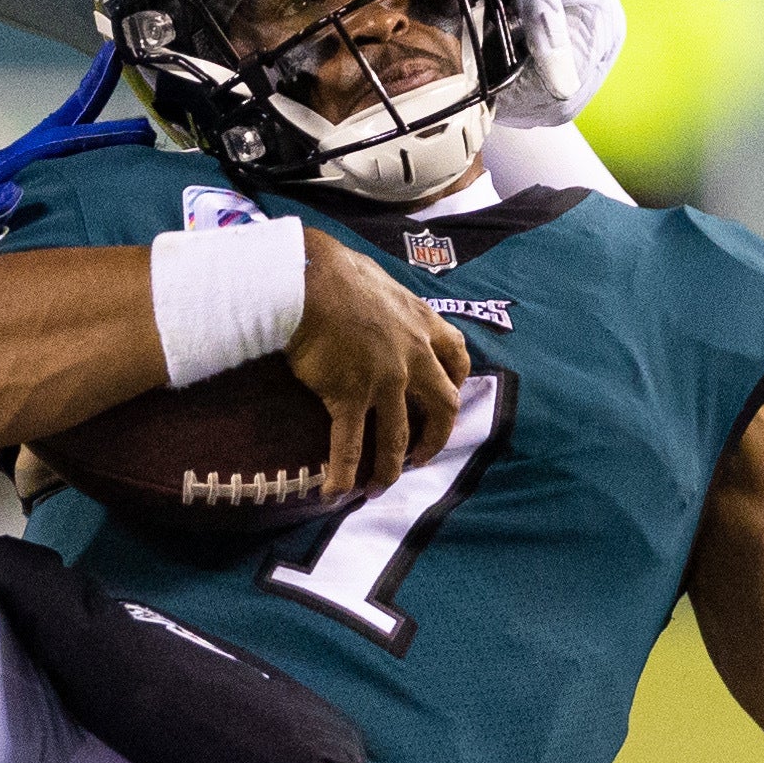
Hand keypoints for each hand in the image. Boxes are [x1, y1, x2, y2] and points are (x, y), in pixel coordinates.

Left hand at [0, 45, 150, 289]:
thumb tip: (11, 196)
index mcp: (0, 171)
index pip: (56, 130)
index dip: (88, 99)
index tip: (114, 61)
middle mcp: (11, 175)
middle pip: (71, 143)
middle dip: (109, 133)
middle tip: (151, 127)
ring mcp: (8, 191)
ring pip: (66, 169)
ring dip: (98, 161)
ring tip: (136, 159)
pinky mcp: (4, 214)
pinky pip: (54, 200)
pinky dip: (79, 193)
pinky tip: (97, 203)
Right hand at [285, 227, 467, 496]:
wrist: (306, 278)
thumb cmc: (334, 270)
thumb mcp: (378, 280)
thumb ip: (386, 301)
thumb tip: (369, 298)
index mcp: (422, 324)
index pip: (457, 356)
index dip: (458, 380)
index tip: (450, 393)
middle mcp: (412, 357)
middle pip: (443, 408)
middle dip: (436, 438)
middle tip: (420, 456)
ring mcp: (384, 380)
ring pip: (398, 436)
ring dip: (391, 467)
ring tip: (378, 487)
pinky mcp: (349, 395)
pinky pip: (350, 444)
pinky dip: (344, 471)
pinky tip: (337, 491)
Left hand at [485, 0, 623, 126]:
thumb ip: (546, 25)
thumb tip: (563, 85)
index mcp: (601, 28)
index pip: (569, 95)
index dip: (529, 106)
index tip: (491, 98)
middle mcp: (601, 42)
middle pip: (561, 103)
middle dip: (522, 105)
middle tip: (482, 93)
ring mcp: (587, 44)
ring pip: (552, 96)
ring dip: (519, 96)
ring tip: (487, 81)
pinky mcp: (570, 41)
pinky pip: (547, 79)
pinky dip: (521, 82)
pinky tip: (497, 70)